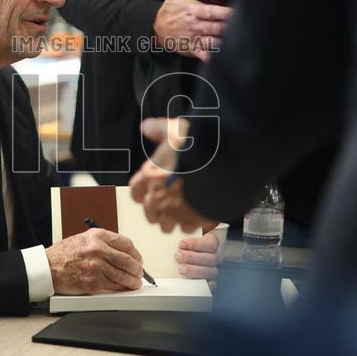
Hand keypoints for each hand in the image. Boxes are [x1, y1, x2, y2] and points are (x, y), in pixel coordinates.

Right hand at [45, 228, 143, 294]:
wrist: (48, 267)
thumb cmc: (65, 254)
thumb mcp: (85, 239)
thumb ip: (104, 243)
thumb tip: (124, 253)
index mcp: (98, 236)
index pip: (126, 244)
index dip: (136, 254)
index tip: (138, 260)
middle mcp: (98, 250)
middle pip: (128, 261)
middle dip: (138, 269)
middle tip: (140, 273)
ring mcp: (96, 267)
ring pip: (124, 276)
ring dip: (133, 281)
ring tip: (135, 283)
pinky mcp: (93, 283)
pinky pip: (114, 286)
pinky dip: (121, 288)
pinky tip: (123, 288)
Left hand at [129, 118, 217, 232]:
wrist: (220, 163)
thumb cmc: (195, 146)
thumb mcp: (174, 129)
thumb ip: (158, 129)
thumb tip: (147, 127)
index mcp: (148, 177)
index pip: (136, 192)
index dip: (142, 192)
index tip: (148, 191)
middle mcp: (157, 197)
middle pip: (150, 214)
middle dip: (157, 210)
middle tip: (167, 203)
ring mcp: (174, 211)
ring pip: (167, 226)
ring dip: (173, 220)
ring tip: (181, 212)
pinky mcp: (193, 220)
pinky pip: (188, 228)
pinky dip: (192, 223)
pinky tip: (197, 213)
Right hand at [153, 0, 231, 61]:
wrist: (155, 29)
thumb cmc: (169, 9)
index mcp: (193, 10)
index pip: (212, 11)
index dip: (226, 12)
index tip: (238, 12)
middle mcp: (195, 25)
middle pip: (216, 28)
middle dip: (230, 28)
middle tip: (245, 26)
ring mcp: (194, 39)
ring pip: (213, 42)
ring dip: (225, 42)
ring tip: (238, 41)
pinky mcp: (193, 50)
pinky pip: (205, 55)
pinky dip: (213, 57)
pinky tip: (223, 57)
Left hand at [176, 231, 219, 291]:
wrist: (179, 254)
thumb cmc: (182, 244)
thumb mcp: (181, 235)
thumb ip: (178, 233)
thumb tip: (166, 227)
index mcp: (210, 243)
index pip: (210, 243)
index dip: (196, 244)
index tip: (181, 243)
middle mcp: (212, 257)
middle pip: (210, 258)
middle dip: (192, 257)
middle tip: (178, 256)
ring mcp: (211, 270)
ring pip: (210, 271)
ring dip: (194, 270)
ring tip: (181, 268)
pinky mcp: (207, 282)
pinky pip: (211, 286)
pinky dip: (203, 285)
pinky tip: (193, 282)